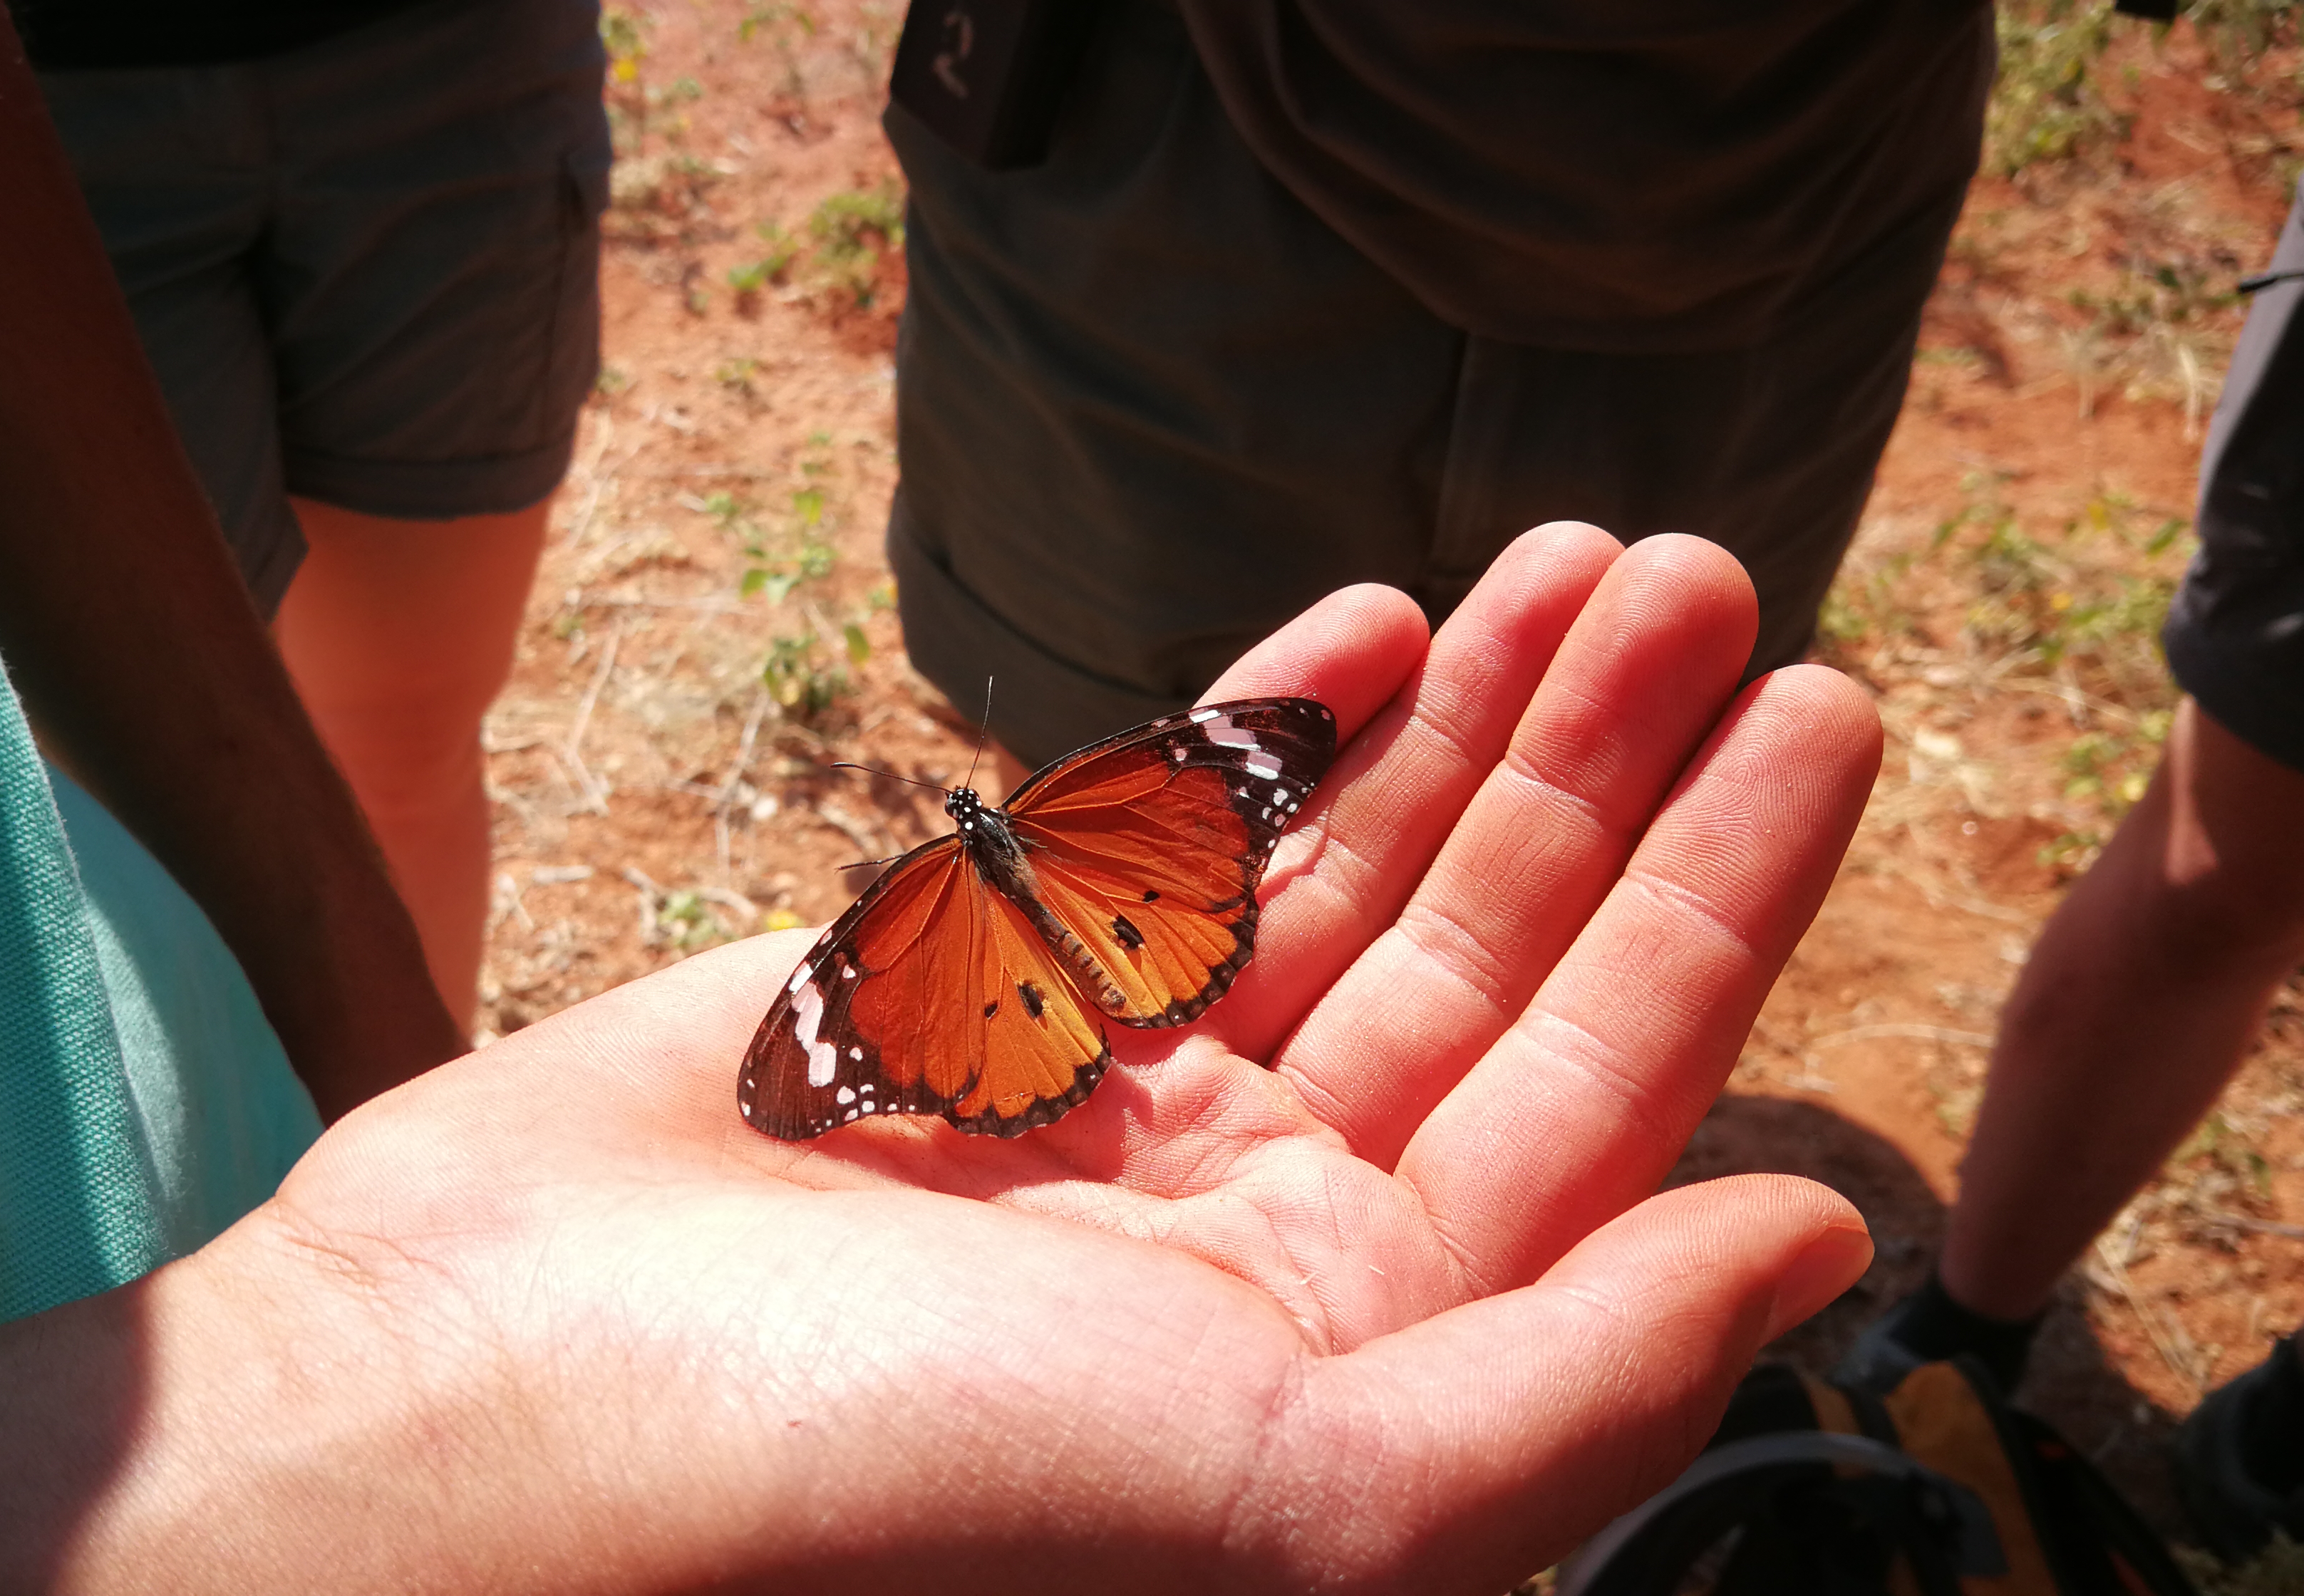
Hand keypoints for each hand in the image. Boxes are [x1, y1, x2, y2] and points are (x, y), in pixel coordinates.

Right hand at [107, 527, 1882, 1591]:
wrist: (476, 1423)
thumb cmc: (881, 1503)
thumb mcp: (1294, 1500)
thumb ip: (1571, 1385)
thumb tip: (1819, 1244)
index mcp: (1350, 1361)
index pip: (1597, 1099)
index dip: (1723, 900)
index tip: (1827, 716)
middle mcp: (1244, 1227)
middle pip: (1482, 958)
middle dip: (1605, 771)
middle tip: (1719, 581)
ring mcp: (1096, 1096)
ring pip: (1330, 877)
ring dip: (1461, 723)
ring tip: (1587, 564)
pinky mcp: (952, 988)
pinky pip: (1140, 841)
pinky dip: (1255, 733)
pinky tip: (1374, 623)